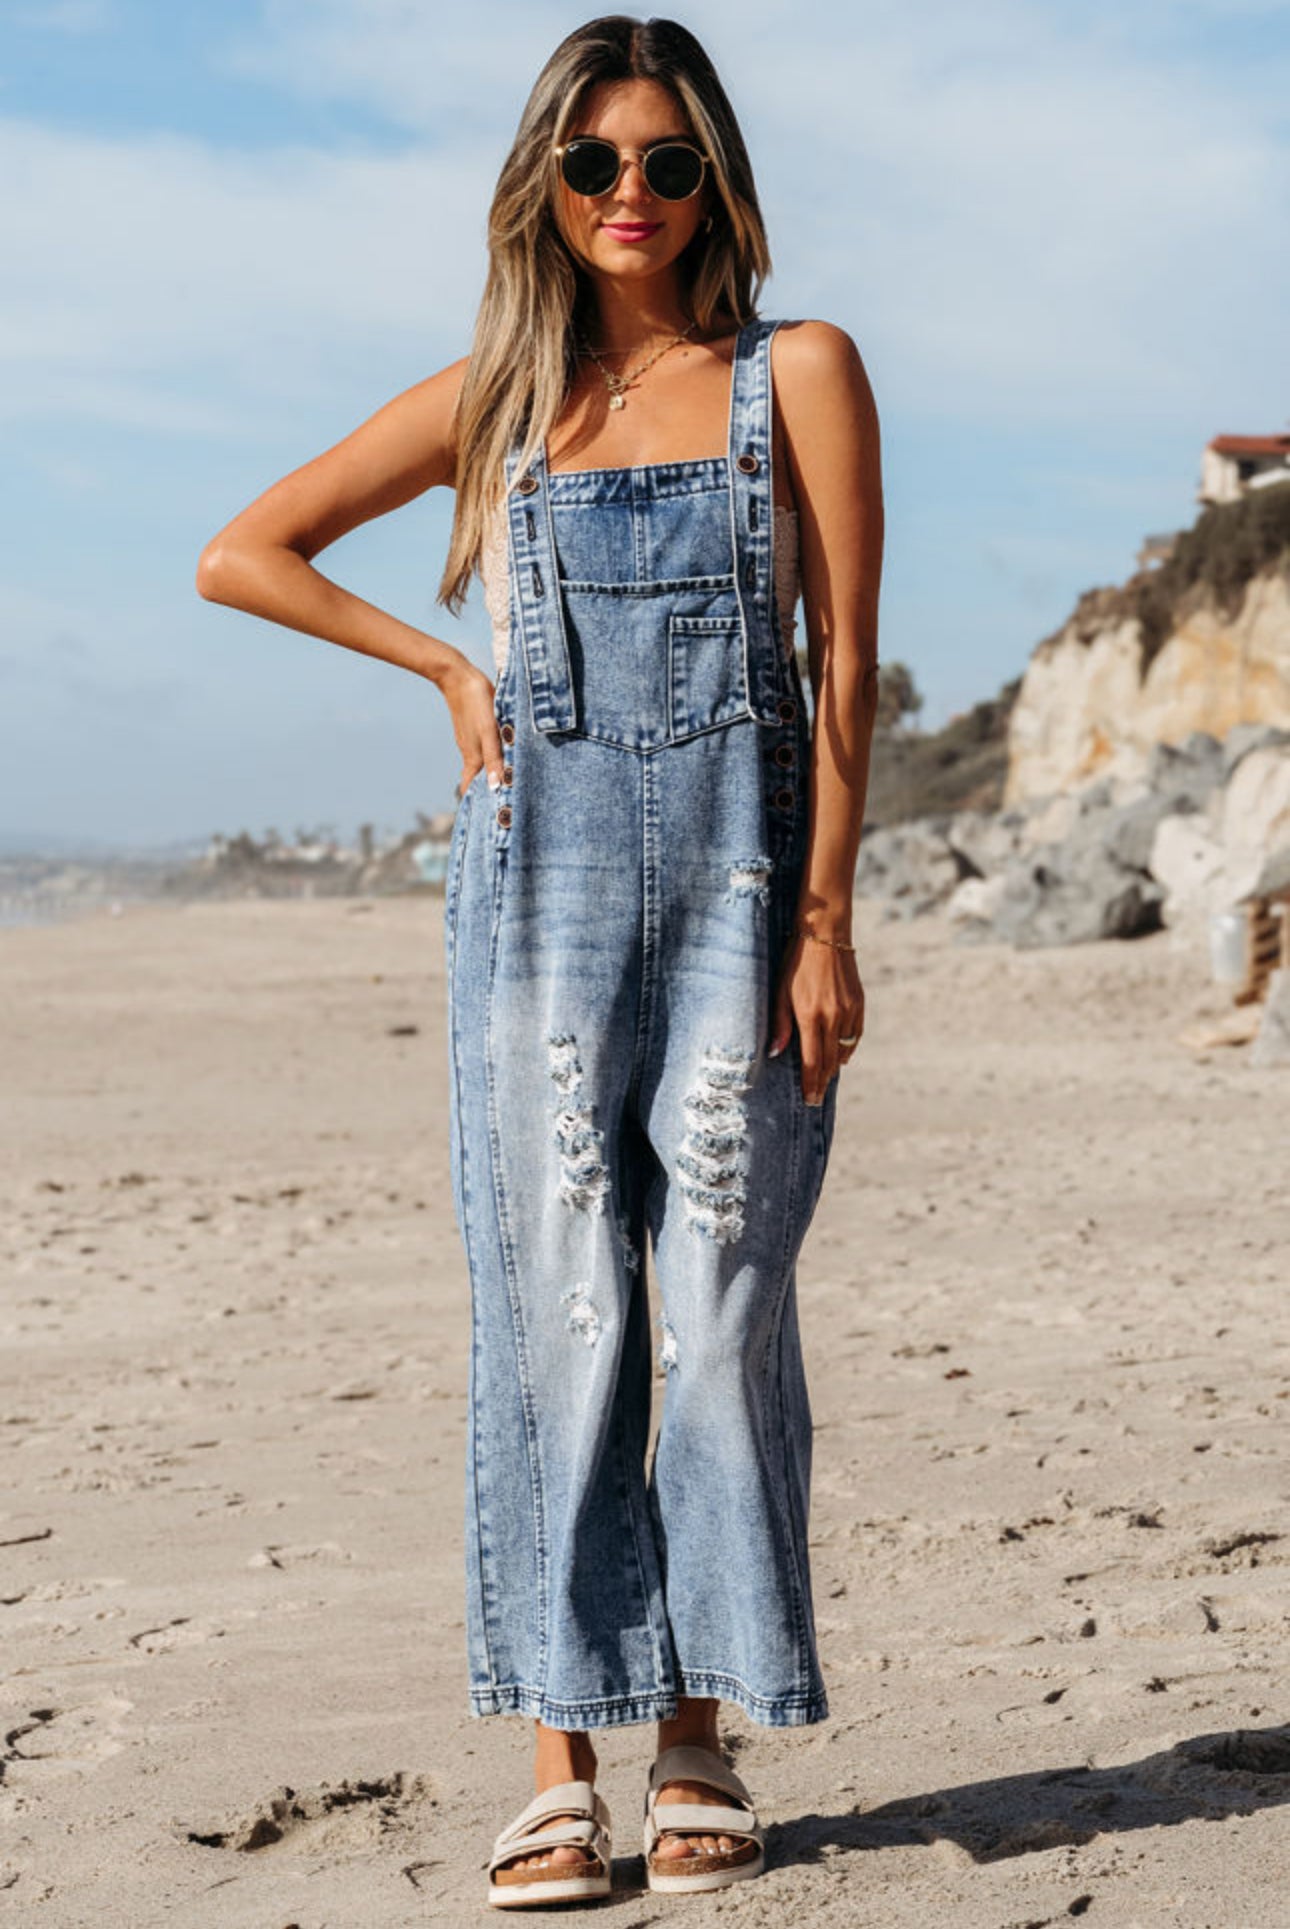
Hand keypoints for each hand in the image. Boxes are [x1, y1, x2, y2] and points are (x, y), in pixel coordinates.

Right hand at [439, 655, 505, 798]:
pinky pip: (483, 751)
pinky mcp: (474, 730)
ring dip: (490, 777)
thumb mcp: (489, 731)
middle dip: (486, 794)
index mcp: (473, 757)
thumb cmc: (476, 702)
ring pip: (481, 766)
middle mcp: (470, 753)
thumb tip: (496, 787)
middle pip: (476, 780)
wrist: (457, 675)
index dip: (477, 804)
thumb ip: (493, 758)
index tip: (487, 819)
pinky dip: (491, 761)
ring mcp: (471, 741)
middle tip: (502, 807)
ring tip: (506, 787)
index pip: (470, 789)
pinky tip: (502, 758)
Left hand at [768, 930, 864, 1105]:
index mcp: (811, 1016)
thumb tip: (776, 1054)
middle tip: (817, 1098)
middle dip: (822, 1082)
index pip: (812, 1061)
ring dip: (834, 1065)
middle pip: (829, 1061)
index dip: (811, 1083)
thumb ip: (780, 1024)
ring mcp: (849, 1011)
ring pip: (844, 1050)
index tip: (811, 1099)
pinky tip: (840, 1054)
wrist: (825, 934)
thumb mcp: (780, 991)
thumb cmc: (795, 961)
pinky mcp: (859, 1003)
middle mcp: (833, 1017)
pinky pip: (855, 1035)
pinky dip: (847, 1048)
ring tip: (825, 1077)